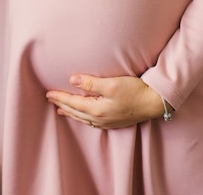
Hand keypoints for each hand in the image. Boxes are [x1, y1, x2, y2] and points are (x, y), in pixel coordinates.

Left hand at [45, 74, 168, 128]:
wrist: (154, 102)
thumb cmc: (135, 91)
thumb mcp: (112, 84)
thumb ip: (91, 83)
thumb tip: (72, 80)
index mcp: (96, 109)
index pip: (72, 103)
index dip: (59, 97)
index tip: (48, 93)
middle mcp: (99, 119)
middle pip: (75, 112)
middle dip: (61, 105)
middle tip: (50, 99)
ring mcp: (107, 122)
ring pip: (82, 118)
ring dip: (70, 113)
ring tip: (61, 110)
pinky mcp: (113, 122)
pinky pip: (91, 121)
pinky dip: (82, 117)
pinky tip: (82, 116)